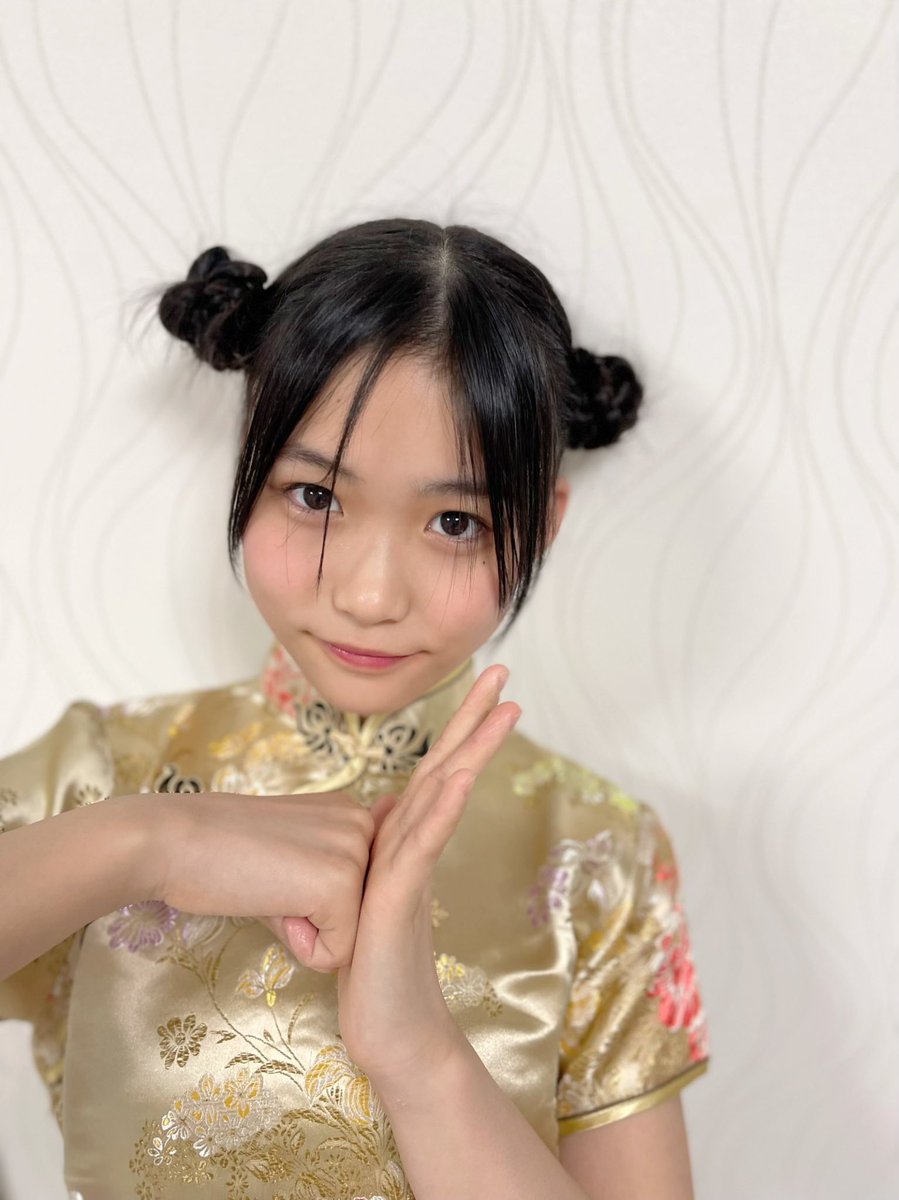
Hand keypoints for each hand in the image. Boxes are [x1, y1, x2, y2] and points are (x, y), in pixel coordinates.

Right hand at [145, 789, 374, 972]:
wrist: (174, 841)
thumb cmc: (222, 853)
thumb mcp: (291, 854)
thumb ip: (326, 875)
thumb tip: (355, 922)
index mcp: (352, 813)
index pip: (359, 891)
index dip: (313, 901)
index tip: (274, 870)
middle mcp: (363, 824)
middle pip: (359, 913)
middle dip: (314, 917)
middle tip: (270, 882)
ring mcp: (356, 852)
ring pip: (352, 935)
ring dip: (306, 929)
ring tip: (269, 888)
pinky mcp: (340, 884)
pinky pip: (337, 952)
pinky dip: (301, 948)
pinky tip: (270, 904)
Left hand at [315, 664, 520, 1082]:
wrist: (390, 1038)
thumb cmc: (375, 973)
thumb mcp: (360, 900)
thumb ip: (375, 855)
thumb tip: (381, 814)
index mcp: (402, 845)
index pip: (432, 772)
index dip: (455, 729)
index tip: (481, 687)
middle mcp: (413, 851)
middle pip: (447, 771)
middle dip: (474, 721)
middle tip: (506, 675)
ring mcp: (411, 876)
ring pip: (441, 800)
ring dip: (469, 752)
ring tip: (501, 709)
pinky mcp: (397, 907)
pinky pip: (420, 851)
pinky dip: (439, 812)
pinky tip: (455, 779)